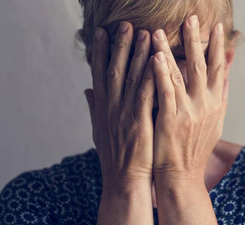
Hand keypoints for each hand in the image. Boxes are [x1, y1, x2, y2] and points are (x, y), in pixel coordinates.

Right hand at [84, 21, 156, 186]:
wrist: (124, 180)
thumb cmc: (114, 156)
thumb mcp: (98, 131)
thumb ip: (94, 108)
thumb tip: (87, 90)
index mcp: (102, 108)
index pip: (99, 74)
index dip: (99, 52)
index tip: (101, 32)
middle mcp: (110, 108)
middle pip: (114, 70)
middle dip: (119, 46)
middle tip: (124, 24)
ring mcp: (124, 114)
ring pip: (130, 78)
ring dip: (137, 54)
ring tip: (144, 32)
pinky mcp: (139, 122)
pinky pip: (146, 94)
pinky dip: (150, 75)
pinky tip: (157, 60)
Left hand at [151, 15, 229, 182]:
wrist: (183, 176)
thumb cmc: (195, 150)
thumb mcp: (215, 124)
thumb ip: (221, 98)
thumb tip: (226, 78)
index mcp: (216, 104)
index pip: (219, 70)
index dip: (218, 48)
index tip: (217, 28)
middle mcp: (206, 104)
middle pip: (203, 66)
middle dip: (198, 40)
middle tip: (193, 18)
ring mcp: (190, 111)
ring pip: (181, 74)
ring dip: (171, 50)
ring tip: (160, 31)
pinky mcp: (172, 119)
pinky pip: (166, 91)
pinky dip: (162, 72)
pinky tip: (155, 56)